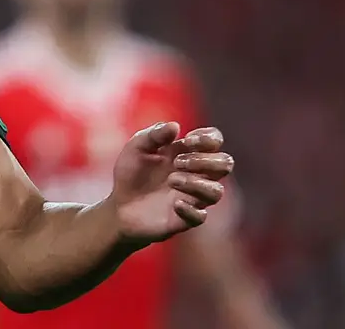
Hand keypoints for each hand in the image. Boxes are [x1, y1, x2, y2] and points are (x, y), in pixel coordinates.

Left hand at [109, 123, 233, 244]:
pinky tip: (175, 204)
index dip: (209, 138)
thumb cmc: (131, 173)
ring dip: (196, 183)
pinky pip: (201, 216)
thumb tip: (176, 126)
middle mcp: (196, 174)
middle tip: (177, 163)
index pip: (214, 140)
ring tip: (172, 180)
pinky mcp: (186, 219)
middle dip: (205, 160)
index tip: (188, 141)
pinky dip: (191, 209)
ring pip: (217, 191)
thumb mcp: (136, 148)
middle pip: (225, 163)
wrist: (118, 206)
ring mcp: (193, 197)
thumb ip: (154, 135)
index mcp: (187, 153)